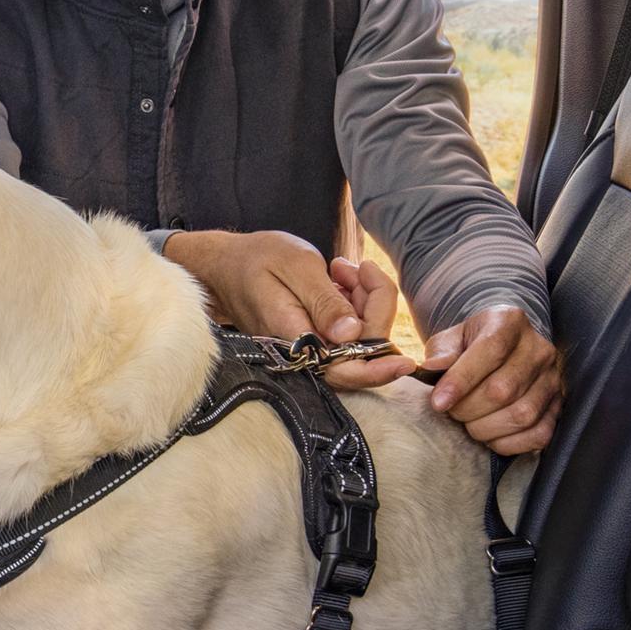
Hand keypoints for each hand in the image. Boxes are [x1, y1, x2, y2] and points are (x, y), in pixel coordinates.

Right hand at [163, 229, 414, 389]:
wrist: (225, 265)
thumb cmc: (255, 259)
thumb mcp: (295, 266)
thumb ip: (324, 300)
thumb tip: (352, 334)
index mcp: (296, 339)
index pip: (344, 369)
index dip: (378, 369)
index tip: (405, 363)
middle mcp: (304, 352)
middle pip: (361, 350)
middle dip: (374, 306)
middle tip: (357, 267)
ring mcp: (310, 347)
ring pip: (358, 338)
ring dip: (364, 300)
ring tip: (341, 268)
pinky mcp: (315, 338)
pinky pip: (348, 330)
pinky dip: (354, 302)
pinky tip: (339, 278)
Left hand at [423, 307, 560, 453]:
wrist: (503, 350)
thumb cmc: (470, 346)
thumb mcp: (451, 339)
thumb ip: (441, 352)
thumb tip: (432, 368)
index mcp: (510, 322)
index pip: (491, 350)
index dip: (462, 380)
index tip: (438, 403)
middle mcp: (539, 349)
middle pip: (504, 389)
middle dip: (468, 409)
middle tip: (451, 412)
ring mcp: (553, 379)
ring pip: (522, 414)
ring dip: (486, 428)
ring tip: (469, 423)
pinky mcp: (558, 406)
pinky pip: (539, 434)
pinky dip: (509, 443)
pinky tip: (490, 436)